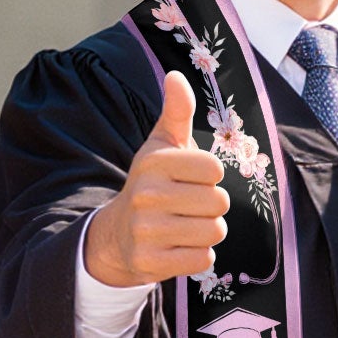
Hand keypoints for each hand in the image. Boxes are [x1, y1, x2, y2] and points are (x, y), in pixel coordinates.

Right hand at [82, 72, 230, 287]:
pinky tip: (178, 246)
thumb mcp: (162, 145)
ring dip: (207, 231)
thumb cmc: (152, 183)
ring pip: (214, 231)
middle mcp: (147, 194)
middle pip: (219, 202)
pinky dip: (198, 255)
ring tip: (184, 225)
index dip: (209, 176)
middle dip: (211, 206)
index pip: (215, 168)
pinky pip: (204, 259)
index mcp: (154, 162)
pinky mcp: (151, 262)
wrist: (118, 234)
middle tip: (188, 206)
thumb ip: (177, 111)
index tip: (189, 178)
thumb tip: (176, 75)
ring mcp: (147, 231)